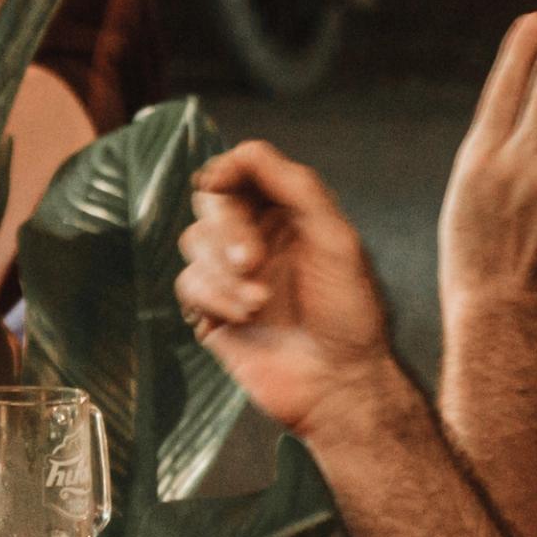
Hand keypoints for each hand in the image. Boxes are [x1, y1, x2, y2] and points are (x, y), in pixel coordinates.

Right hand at [177, 141, 403, 438]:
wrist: (337, 383)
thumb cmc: (348, 313)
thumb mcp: (335, 237)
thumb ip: (295, 185)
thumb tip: (244, 153)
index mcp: (290, 214)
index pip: (244, 169)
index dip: (227, 169)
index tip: (219, 182)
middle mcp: (258, 238)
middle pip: (212, 202)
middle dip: (228, 230)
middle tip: (253, 263)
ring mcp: (233, 275)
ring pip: (193, 242)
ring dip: (224, 274)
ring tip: (259, 304)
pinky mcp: (212, 309)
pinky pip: (188, 284)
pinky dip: (213, 299)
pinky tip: (244, 319)